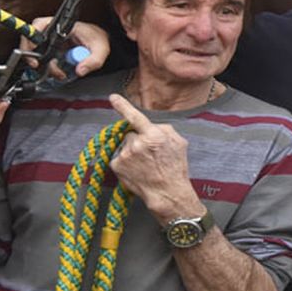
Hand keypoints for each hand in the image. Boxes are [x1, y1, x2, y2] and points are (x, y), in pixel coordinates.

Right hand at [26, 17, 110, 78]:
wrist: (99, 39)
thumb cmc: (98, 38)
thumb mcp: (101, 48)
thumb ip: (93, 60)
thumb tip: (80, 70)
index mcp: (63, 24)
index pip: (39, 25)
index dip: (31, 37)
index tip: (33, 50)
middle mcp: (54, 30)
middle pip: (31, 39)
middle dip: (32, 55)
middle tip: (37, 66)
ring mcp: (51, 39)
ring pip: (37, 51)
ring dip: (44, 65)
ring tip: (58, 73)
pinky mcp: (52, 48)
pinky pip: (44, 58)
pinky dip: (49, 67)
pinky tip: (59, 72)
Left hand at [107, 94, 199, 219]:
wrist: (167, 193)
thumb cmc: (175, 169)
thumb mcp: (179, 143)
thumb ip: (164, 129)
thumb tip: (151, 126)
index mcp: (154, 135)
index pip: (135, 117)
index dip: (123, 106)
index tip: (112, 97)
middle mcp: (137, 144)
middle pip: (132, 134)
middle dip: (138, 140)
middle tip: (150, 155)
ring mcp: (125, 155)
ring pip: (126, 145)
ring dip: (132, 151)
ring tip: (145, 165)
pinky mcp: (117, 166)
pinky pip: (119, 157)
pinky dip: (126, 162)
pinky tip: (137, 170)